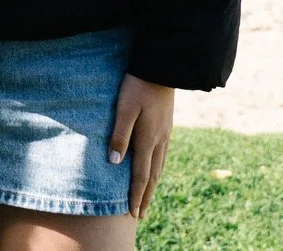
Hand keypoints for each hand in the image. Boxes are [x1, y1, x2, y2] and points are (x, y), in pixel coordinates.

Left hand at [108, 74, 173, 217]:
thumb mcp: (125, 108)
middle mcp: (159, 141)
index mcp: (147, 139)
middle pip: (152, 176)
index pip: (141, 175)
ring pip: (160, 166)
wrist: (163, 68)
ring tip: (147, 198)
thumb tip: (115, 162)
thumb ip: (120, 135)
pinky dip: (158, 170)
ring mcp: (165, 134)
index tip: (132, 213)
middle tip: (139, 214)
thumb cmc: (138, 86)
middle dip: (145, 196)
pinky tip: (156, 169)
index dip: (135, 195)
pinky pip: (163, 156)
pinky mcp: (167, 126)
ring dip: (152, 185)